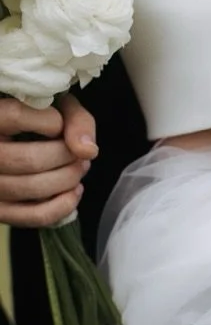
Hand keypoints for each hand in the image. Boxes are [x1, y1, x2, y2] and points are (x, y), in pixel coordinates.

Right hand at [0, 94, 96, 226]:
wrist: (22, 143)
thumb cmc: (41, 121)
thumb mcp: (58, 108)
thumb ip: (75, 120)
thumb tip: (87, 151)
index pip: (14, 116)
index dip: (50, 121)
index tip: (59, 123)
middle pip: (29, 160)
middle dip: (66, 156)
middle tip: (79, 153)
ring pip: (33, 188)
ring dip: (69, 178)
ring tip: (80, 167)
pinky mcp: (1, 211)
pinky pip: (35, 215)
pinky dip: (63, 206)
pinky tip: (74, 191)